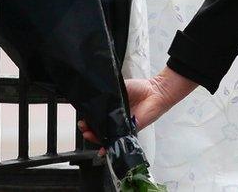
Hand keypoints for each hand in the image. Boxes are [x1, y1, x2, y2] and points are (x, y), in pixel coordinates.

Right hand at [78, 67, 197, 154]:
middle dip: (89, 130)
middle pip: (99, 129)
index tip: (82, 119)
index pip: (97, 118)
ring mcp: (122, 127)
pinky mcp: (130, 132)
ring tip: (88, 134)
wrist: (155, 92)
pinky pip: (118, 141)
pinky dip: (109, 147)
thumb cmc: (139, 88)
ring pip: (106, 136)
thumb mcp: (119, 89)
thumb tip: (95, 95)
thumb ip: (108, 94)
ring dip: (95, 138)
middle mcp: (115, 120)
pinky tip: (102, 150)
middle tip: (84, 127)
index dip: (88, 120)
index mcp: (111, 109)